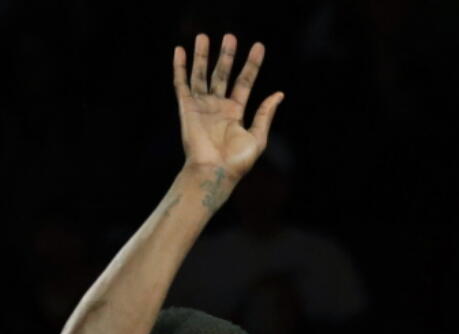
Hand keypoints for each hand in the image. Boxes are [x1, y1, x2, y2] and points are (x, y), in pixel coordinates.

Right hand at [172, 34, 283, 188]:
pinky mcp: (186, 108)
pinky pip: (181, 84)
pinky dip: (180, 67)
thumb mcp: (258, 137)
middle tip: (230, 36)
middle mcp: (218, 106)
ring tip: (203, 36)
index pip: (245, 81)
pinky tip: (180, 50)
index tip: (259, 47)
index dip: (252, 64)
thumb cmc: (237, 161)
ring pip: (201, 75)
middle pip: (222, 74)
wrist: (214, 172)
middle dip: (226, 55)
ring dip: (202, 56)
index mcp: (236, 112)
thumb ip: (265, 114)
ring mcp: (202, 106)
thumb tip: (279, 94)